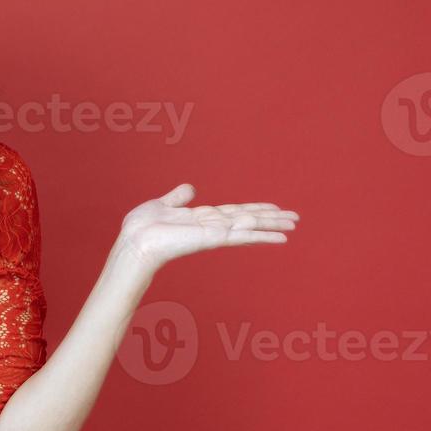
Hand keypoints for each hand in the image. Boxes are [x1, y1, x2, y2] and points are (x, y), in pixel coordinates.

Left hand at [114, 183, 298, 275]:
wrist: (135, 241)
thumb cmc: (143, 228)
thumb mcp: (161, 205)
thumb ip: (178, 198)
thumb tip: (190, 188)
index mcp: (202, 218)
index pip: (235, 212)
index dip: (255, 208)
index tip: (274, 207)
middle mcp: (212, 227)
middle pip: (248, 219)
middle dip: (271, 218)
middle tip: (295, 218)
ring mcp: (214, 234)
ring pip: (249, 226)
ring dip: (272, 226)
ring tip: (293, 225)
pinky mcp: (213, 239)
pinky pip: (241, 235)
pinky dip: (260, 235)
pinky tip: (278, 236)